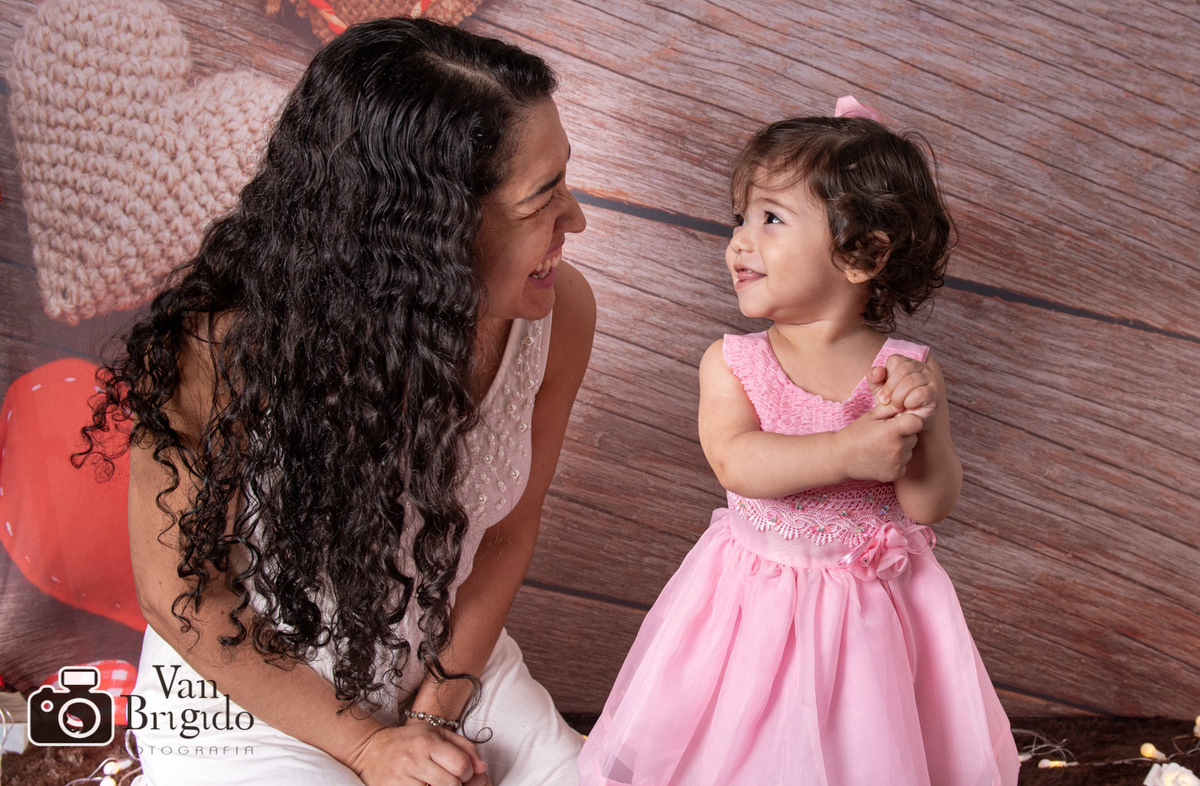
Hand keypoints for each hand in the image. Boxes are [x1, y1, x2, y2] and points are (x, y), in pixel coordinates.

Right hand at [350, 723, 487, 785]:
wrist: (371, 750)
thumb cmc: (409, 741)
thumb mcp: (437, 734)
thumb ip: (464, 748)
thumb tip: (483, 768)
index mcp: (427, 742)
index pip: (460, 765)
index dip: (468, 773)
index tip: (463, 772)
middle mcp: (414, 760)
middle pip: (451, 784)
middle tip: (453, 781)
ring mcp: (402, 780)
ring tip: (439, 783)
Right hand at [836, 403, 924, 481]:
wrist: (840, 457)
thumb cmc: (855, 434)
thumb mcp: (870, 416)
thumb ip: (890, 408)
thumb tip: (907, 402)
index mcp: (891, 431)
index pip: (917, 422)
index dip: (910, 420)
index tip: (900, 422)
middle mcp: (897, 448)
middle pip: (913, 437)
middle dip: (904, 434)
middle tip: (885, 436)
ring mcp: (897, 463)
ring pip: (909, 451)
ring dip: (900, 448)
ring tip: (881, 448)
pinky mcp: (895, 474)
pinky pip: (904, 464)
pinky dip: (896, 462)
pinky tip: (881, 459)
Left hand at [867, 355, 937, 428]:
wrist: (906, 423)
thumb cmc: (893, 403)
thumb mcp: (879, 390)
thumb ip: (874, 378)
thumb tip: (878, 370)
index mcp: (906, 363)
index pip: (894, 360)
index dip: (886, 378)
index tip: (883, 396)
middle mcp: (920, 367)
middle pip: (903, 369)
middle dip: (890, 389)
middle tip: (886, 403)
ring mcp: (929, 378)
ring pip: (911, 381)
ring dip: (899, 397)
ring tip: (896, 407)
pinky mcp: (934, 393)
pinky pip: (920, 392)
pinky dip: (910, 402)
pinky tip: (908, 407)